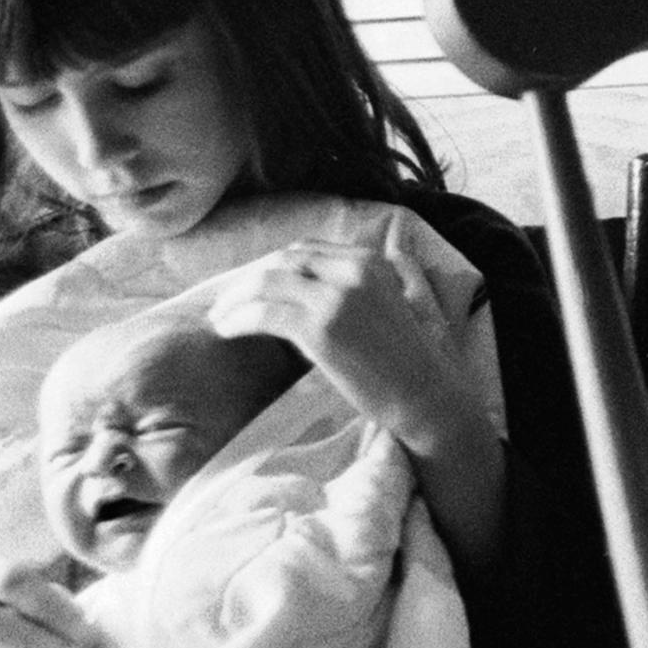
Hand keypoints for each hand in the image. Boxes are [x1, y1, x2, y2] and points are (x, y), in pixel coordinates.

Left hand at [204, 237, 471, 448]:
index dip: (274, 266)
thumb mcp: (421, 299)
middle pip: (282, 262)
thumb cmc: (425, 359)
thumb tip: (396, 250)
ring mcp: (335, 298)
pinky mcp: (320, 329)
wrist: (429, 397)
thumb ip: (404, 270)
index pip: (307, 250)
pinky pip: (264, 314)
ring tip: (219, 317)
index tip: (254, 285)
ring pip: (266, 284)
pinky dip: (239, 319)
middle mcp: (351, 271)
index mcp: (372, 261)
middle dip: (248, 279)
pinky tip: (227, 330)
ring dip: (235, 299)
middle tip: (227, 301)